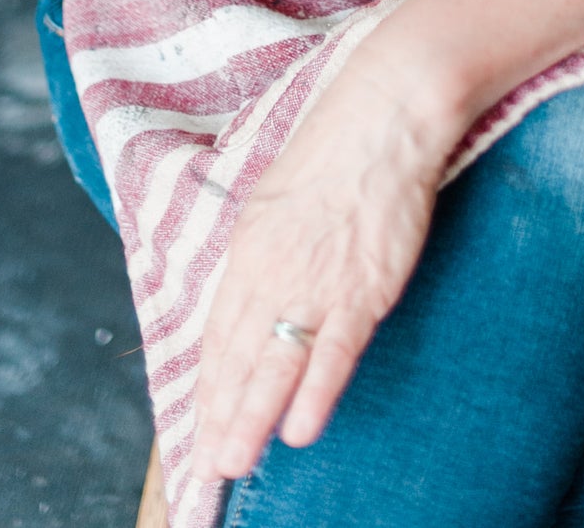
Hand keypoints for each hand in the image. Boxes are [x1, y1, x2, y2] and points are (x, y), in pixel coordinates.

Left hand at [189, 65, 450, 483]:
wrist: (382, 117)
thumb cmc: (334, 148)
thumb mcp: (276, 198)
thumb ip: (264, 251)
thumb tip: (256, 290)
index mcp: (248, 247)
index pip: (220, 331)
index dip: (210, 382)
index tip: (201, 421)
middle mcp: (272, 271)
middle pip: (239, 358)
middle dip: (221, 416)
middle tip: (210, 466)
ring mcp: (316, 283)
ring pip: (275, 365)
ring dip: (252, 419)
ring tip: (235, 462)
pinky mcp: (363, 289)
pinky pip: (333, 353)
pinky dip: (315, 393)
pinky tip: (300, 429)